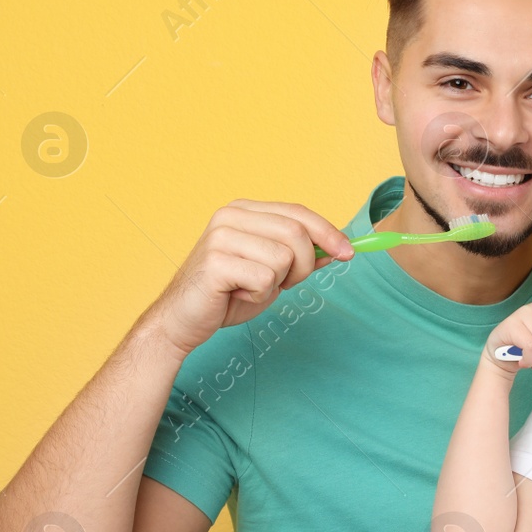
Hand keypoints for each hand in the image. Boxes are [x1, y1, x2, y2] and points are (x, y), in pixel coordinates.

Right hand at [147, 200, 354, 356]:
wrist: (183, 320)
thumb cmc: (228, 294)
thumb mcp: (272, 270)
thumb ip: (301, 255)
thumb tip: (339, 248)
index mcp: (245, 210)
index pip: (298, 212)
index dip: (328, 232)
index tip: (349, 253)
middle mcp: (230, 216)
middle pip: (296, 233)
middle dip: (304, 265)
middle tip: (284, 283)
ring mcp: (220, 236)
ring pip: (284, 258)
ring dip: (277, 283)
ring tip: (250, 288)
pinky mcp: (215, 262)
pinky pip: (265, 279)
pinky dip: (259, 296)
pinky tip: (237, 295)